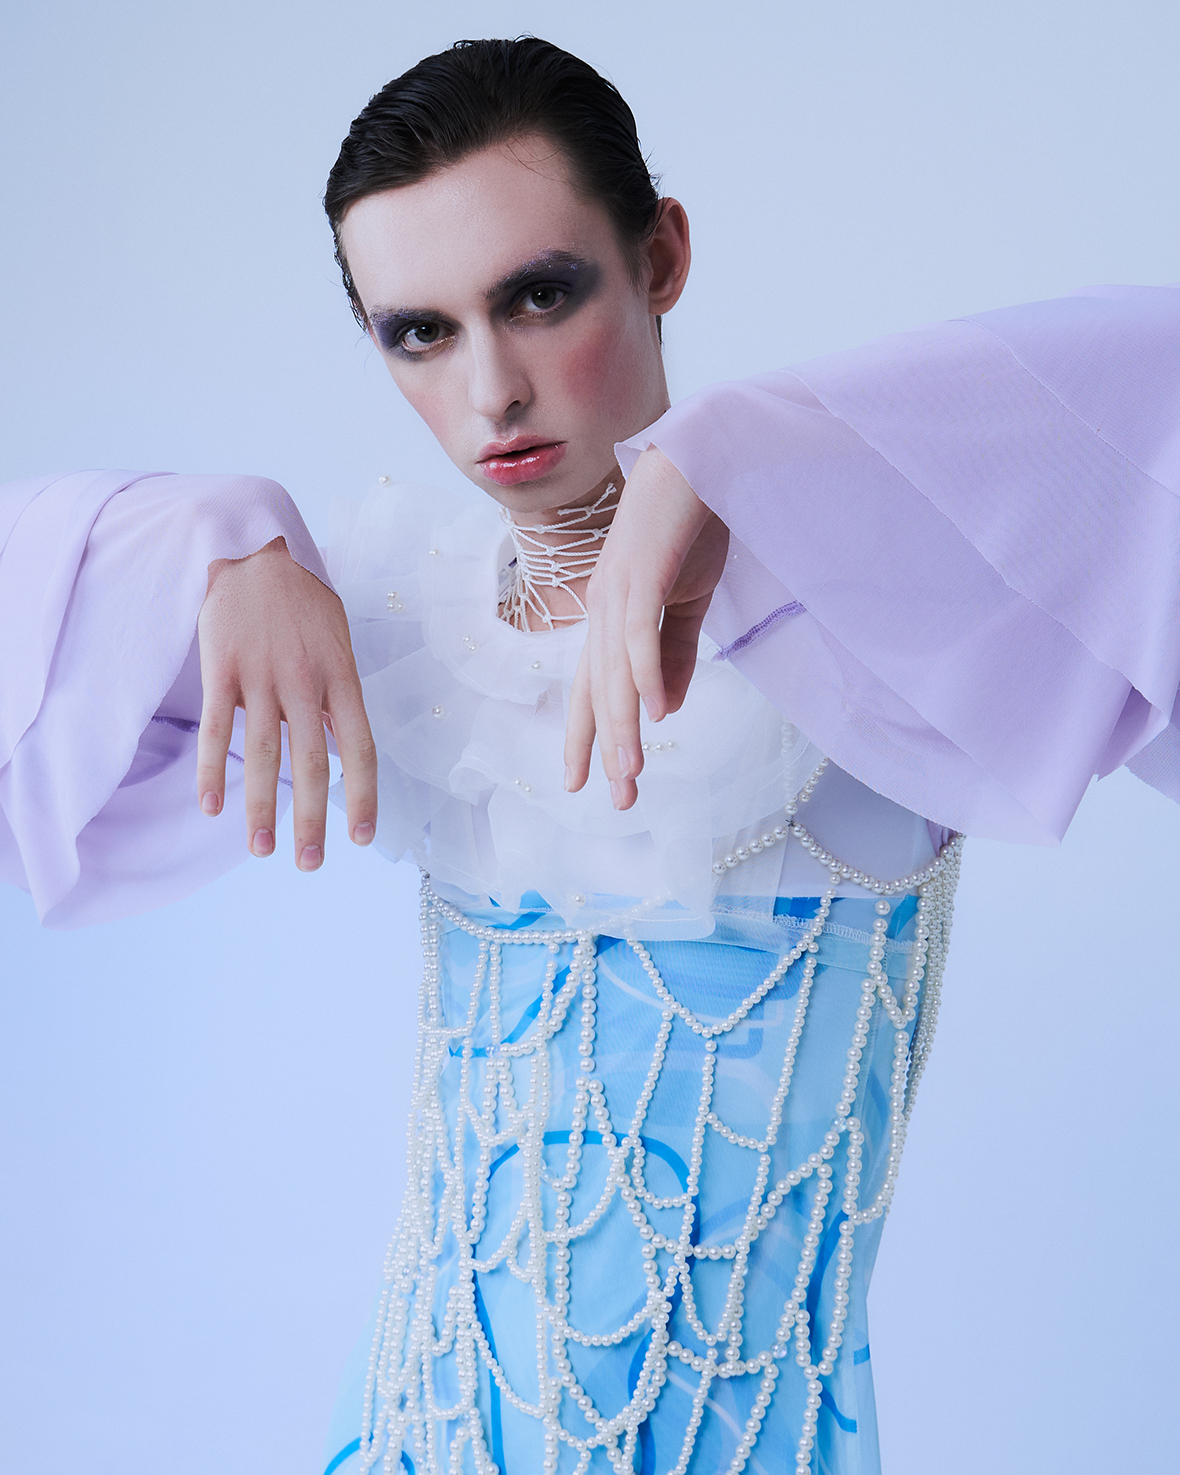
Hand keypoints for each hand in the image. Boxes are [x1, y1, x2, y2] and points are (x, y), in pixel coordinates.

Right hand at [196, 537, 377, 868]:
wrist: (256, 550)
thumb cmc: (303, 604)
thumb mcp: (337, 643)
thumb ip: (338, 698)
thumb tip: (340, 752)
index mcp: (342, 678)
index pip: (359, 748)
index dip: (363, 795)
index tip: (362, 837)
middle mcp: (305, 682)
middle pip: (311, 763)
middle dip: (312, 819)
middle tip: (310, 864)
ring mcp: (262, 676)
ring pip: (263, 754)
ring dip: (262, 808)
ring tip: (263, 850)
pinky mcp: (223, 669)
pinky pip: (218, 728)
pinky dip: (214, 770)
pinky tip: (211, 807)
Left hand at [564, 448, 728, 809]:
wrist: (698, 459)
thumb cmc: (690, 526)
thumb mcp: (688, 601)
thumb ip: (676, 654)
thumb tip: (667, 709)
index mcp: (613, 617)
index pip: (598, 688)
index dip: (594, 736)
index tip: (593, 782)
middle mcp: (605, 609)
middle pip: (599, 691)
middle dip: (605, 747)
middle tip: (615, 799)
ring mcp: (619, 590)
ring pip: (616, 672)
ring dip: (623, 725)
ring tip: (630, 773)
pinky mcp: (642, 572)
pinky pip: (641, 631)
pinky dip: (647, 672)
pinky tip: (656, 710)